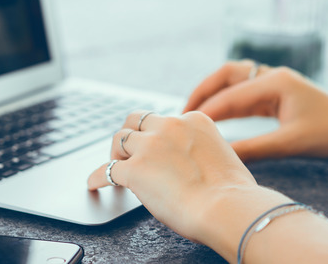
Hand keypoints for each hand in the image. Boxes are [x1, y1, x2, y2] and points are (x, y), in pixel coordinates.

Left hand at [87, 111, 285, 248]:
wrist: (227, 207)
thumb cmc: (232, 193)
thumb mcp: (222, 155)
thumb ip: (201, 150)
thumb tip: (187, 163)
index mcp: (193, 120)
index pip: (164, 120)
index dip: (155, 134)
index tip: (153, 146)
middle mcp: (169, 126)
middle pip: (136, 120)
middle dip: (130, 133)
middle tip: (127, 150)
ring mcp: (149, 146)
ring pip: (119, 139)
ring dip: (115, 153)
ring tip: (114, 166)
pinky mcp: (134, 169)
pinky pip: (107, 170)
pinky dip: (98, 177)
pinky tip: (94, 184)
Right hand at [183, 61, 327, 162]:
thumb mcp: (289, 145)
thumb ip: (252, 148)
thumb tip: (220, 156)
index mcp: (276, 82)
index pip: (231, 95)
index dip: (207, 112)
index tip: (186, 126)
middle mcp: (273, 75)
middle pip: (227, 74)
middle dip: (203, 91)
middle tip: (184, 113)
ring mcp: (276, 82)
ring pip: (234, 79)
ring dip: (214, 92)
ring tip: (195, 112)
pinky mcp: (278, 93)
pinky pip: (245, 91)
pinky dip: (228, 100)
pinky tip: (218, 117)